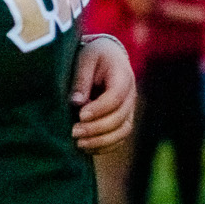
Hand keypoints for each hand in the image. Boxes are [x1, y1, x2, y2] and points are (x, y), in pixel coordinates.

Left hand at [70, 36, 135, 152]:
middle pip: (120, 118)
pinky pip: (120, 138)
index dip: (99, 109)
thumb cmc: (94, 56)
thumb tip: (76, 102)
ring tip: (79, 143)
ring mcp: (129, 109)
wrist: (108, 57)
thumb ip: (81, 79)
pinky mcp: (124, 120)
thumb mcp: (85, 58)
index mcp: (123, 76)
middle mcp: (131, 95)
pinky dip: (105, 146)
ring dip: (101, 141)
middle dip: (96, 128)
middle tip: (74, 131)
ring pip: (123, 131)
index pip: (115, 97)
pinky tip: (86, 147)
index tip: (80, 114)